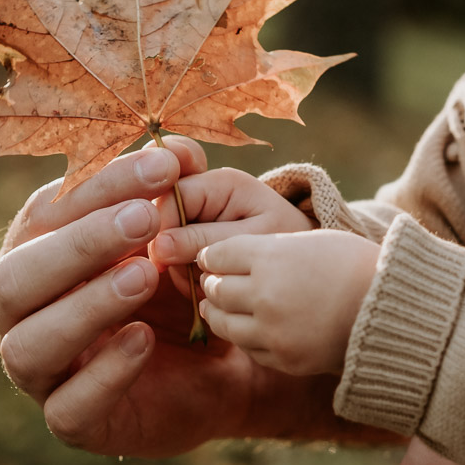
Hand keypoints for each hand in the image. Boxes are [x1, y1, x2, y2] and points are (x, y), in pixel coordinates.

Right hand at [0, 137, 369, 455]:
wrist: (223, 365)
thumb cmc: (184, 285)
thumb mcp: (190, 231)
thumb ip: (178, 190)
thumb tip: (179, 146)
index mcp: (37, 250)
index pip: (48, 212)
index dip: (102, 186)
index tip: (164, 166)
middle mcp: (23, 310)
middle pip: (17, 277)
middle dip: (80, 245)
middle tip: (145, 219)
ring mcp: (41, 369)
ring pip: (31, 344)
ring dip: (86, 306)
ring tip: (146, 277)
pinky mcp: (72, 421)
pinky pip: (68, 407)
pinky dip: (104, 373)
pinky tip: (144, 340)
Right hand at [148, 166, 315, 280]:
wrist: (305, 256)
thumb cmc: (287, 240)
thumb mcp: (253, 239)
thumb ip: (209, 241)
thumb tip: (160, 247)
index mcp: (220, 182)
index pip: (170, 196)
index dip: (160, 227)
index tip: (166, 262)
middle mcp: (204, 193)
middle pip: (160, 220)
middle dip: (173, 253)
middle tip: (198, 276)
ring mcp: (197, 216)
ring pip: (164, 244)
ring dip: (180, 269)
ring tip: (213, 280)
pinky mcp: (195, 238)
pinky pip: (174, 258)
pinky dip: (186, 275)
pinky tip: (209, 282)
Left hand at [195, 230, 380, 374]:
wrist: (393, 308)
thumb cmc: (354, 264)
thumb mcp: (308, 241)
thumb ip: (264, 248)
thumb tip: (222, 259)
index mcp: (271, 256)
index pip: (217, 255)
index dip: (213, 256)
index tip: (214, 258)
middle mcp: (265, 294)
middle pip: (215, 288)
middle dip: (214, 283)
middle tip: (216, 280)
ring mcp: (272, 330)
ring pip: (223, 322)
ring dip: (219, 312)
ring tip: (222, 305)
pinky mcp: (283, 358)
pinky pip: (248, 347)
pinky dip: (245, 335)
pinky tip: (251, 326)